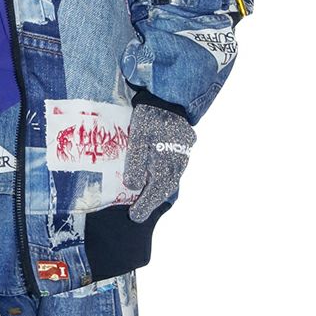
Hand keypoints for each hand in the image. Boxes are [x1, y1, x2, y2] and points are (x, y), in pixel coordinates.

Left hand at [123, 103, 195, 222]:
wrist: (170, 98)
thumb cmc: (151, 119)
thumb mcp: (139, 140)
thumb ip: (136, 164)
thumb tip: (134, 186)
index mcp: (166, 168)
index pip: (154, 195)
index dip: (143, 207)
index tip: (134, 217)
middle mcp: (177, 166)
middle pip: (164, 189)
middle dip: (151, 201)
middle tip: (139, 212)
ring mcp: (181, 157)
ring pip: (170, 180)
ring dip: (159, 189)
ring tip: (147, 197)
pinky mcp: (182, 147)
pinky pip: (174, 169)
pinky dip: (164, 176)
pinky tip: (158, 176)